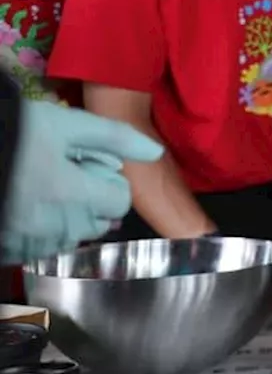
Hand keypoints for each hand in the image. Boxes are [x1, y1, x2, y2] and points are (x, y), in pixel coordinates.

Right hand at [2, 100, 163, 264]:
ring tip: (45, 188)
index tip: (90, 167)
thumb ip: (114, 137)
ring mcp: (26, 242)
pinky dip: (42, 232)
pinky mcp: (8, 250)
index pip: (119, 202)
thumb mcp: (66, 123)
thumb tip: (155, 153)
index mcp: (71, 195)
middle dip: (93, 201)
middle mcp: (51, 226)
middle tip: (66, 174)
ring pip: (70, 238)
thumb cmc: (13, 131)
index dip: (111, 182)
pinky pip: (40, 249)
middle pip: (98, 224)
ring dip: (69, 218)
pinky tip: (28, 206)